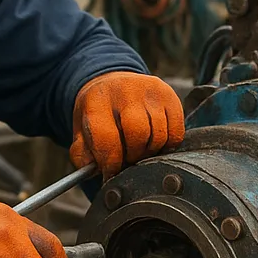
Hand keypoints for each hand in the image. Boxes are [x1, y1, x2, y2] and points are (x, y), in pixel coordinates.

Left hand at [70, 71, 184, 178]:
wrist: (113, 84)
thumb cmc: (99, 113)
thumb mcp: (82, 129)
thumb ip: (83, 155)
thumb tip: (96, 171)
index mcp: (98, 100)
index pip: (107, 138)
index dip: (110, 163)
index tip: (110, 173)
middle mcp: (125, 90)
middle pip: (138, 134)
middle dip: (133, 156)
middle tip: (127, 160)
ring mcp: (150, 91)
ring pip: (159, 136)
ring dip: (149, 152)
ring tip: (139, 150)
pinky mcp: (170, 96)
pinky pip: (176, 133)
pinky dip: (167, 145)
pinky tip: (153, 142)